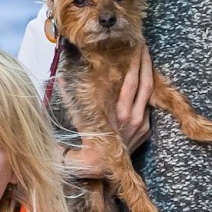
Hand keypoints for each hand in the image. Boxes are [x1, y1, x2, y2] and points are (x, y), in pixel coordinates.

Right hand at [62, 45, 153, 178]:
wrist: (100, 166)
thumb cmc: (87, 139)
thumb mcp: (79, 117)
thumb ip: (71, 97)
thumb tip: (62, 77)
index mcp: (119, 112)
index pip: (132, 81)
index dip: (135, 62)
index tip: (136, 46)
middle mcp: (134, 118)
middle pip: (145, 84)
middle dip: (145, 62)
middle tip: (143, 45)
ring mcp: (142, 125)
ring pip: (149, 94)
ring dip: (148, 74)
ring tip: (145, 57)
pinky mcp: (145, 130)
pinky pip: (147, 107)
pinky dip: (145, 92)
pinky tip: (143, 80)